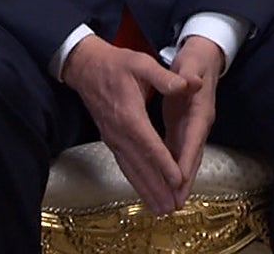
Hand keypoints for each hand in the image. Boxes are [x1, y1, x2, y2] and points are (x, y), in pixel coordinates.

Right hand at [60, 36, 189, 214]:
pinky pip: (124, 165)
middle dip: (158, 187)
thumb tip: (188, 85)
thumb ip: (164, 77)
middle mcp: (119, 133)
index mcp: (130, 115)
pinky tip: (144, 193)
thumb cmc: (116, 63)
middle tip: (173, 207)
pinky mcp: (111, 140)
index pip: (150, 145)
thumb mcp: (142, 63)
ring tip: (161, 210)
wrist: (86, 67)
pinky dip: (135, 181)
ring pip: (131, 170)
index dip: (165, 164)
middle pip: (141, 165)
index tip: (178, 181)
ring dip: (146, 190)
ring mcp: (113, 139)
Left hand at [161, 36, 223, 208]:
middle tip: (176, 204)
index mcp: (200, 110)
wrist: (203, 58)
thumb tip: (192, 81)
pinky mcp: (184, 129)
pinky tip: (165, 184)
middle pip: (193, 157)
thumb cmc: (194, 60)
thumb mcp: (190, 62)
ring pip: (186, 159)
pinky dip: (173, 170)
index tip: (179, 180)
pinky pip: (178, 153)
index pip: (194, 138)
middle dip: (185, 181)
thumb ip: (188, 74)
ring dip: (180, 181)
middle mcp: (199, 124)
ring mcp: (193, 128)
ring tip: (172, 203)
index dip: (186, 159)